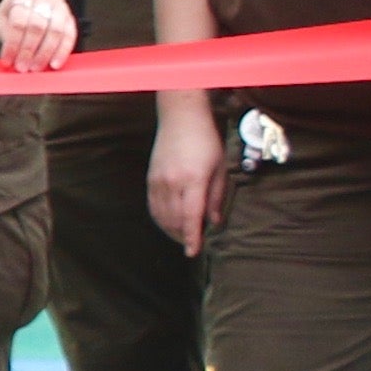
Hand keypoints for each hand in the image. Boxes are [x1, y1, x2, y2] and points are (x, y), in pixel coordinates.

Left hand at [0, 0, 75, 74]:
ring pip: (55, 31)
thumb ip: (5, 35)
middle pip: (37, 27)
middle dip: (29, 51)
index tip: (8, 61)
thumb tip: (9, 56)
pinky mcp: (69, 19)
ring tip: (36, 68)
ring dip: (45, 53)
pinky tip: (55, 64)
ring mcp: (58, 8)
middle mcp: (42, 1)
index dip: (13, 45)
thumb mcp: (3, 20)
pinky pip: (70, 36)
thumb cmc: (16, 14)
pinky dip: (63, 52)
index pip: (18, 23)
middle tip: (23, 67)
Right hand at [147, 98, 225, 257]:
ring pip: (162, 216)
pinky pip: (153, 206)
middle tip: (194, 243)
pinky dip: (160, 219)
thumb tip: (214, 221)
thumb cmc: (205, 140)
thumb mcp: (219, 167)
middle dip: (184, 236)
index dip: (192, 237)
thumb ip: (216, 196)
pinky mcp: (151, 179)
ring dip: (172, 230)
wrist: (180, 118)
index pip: (191, 217)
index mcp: (193, 180)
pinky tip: (169, 223)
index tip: (193, 252)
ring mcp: (159, 181)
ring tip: (183, 236)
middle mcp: (173, 182)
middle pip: (175, 220)